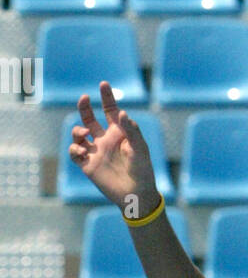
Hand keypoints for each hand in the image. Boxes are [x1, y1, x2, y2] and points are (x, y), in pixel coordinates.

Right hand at [69, 81, 158, 215]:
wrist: (136, 193)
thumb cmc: (142, 169)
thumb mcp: (140, 148)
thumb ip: (131, 130)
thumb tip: (122, 113)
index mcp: (119, 132)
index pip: (110, 110)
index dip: (106, 97)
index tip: (103, 84)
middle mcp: (106, 139)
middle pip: (90, 118)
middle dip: (85, 107)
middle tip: (84, 98)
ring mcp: (95, 151)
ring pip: (79, 134)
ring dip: (77, 130)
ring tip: (84, 133)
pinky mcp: (88, 165)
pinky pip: (75, 152)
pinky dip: (75, 148)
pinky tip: (82, 149)